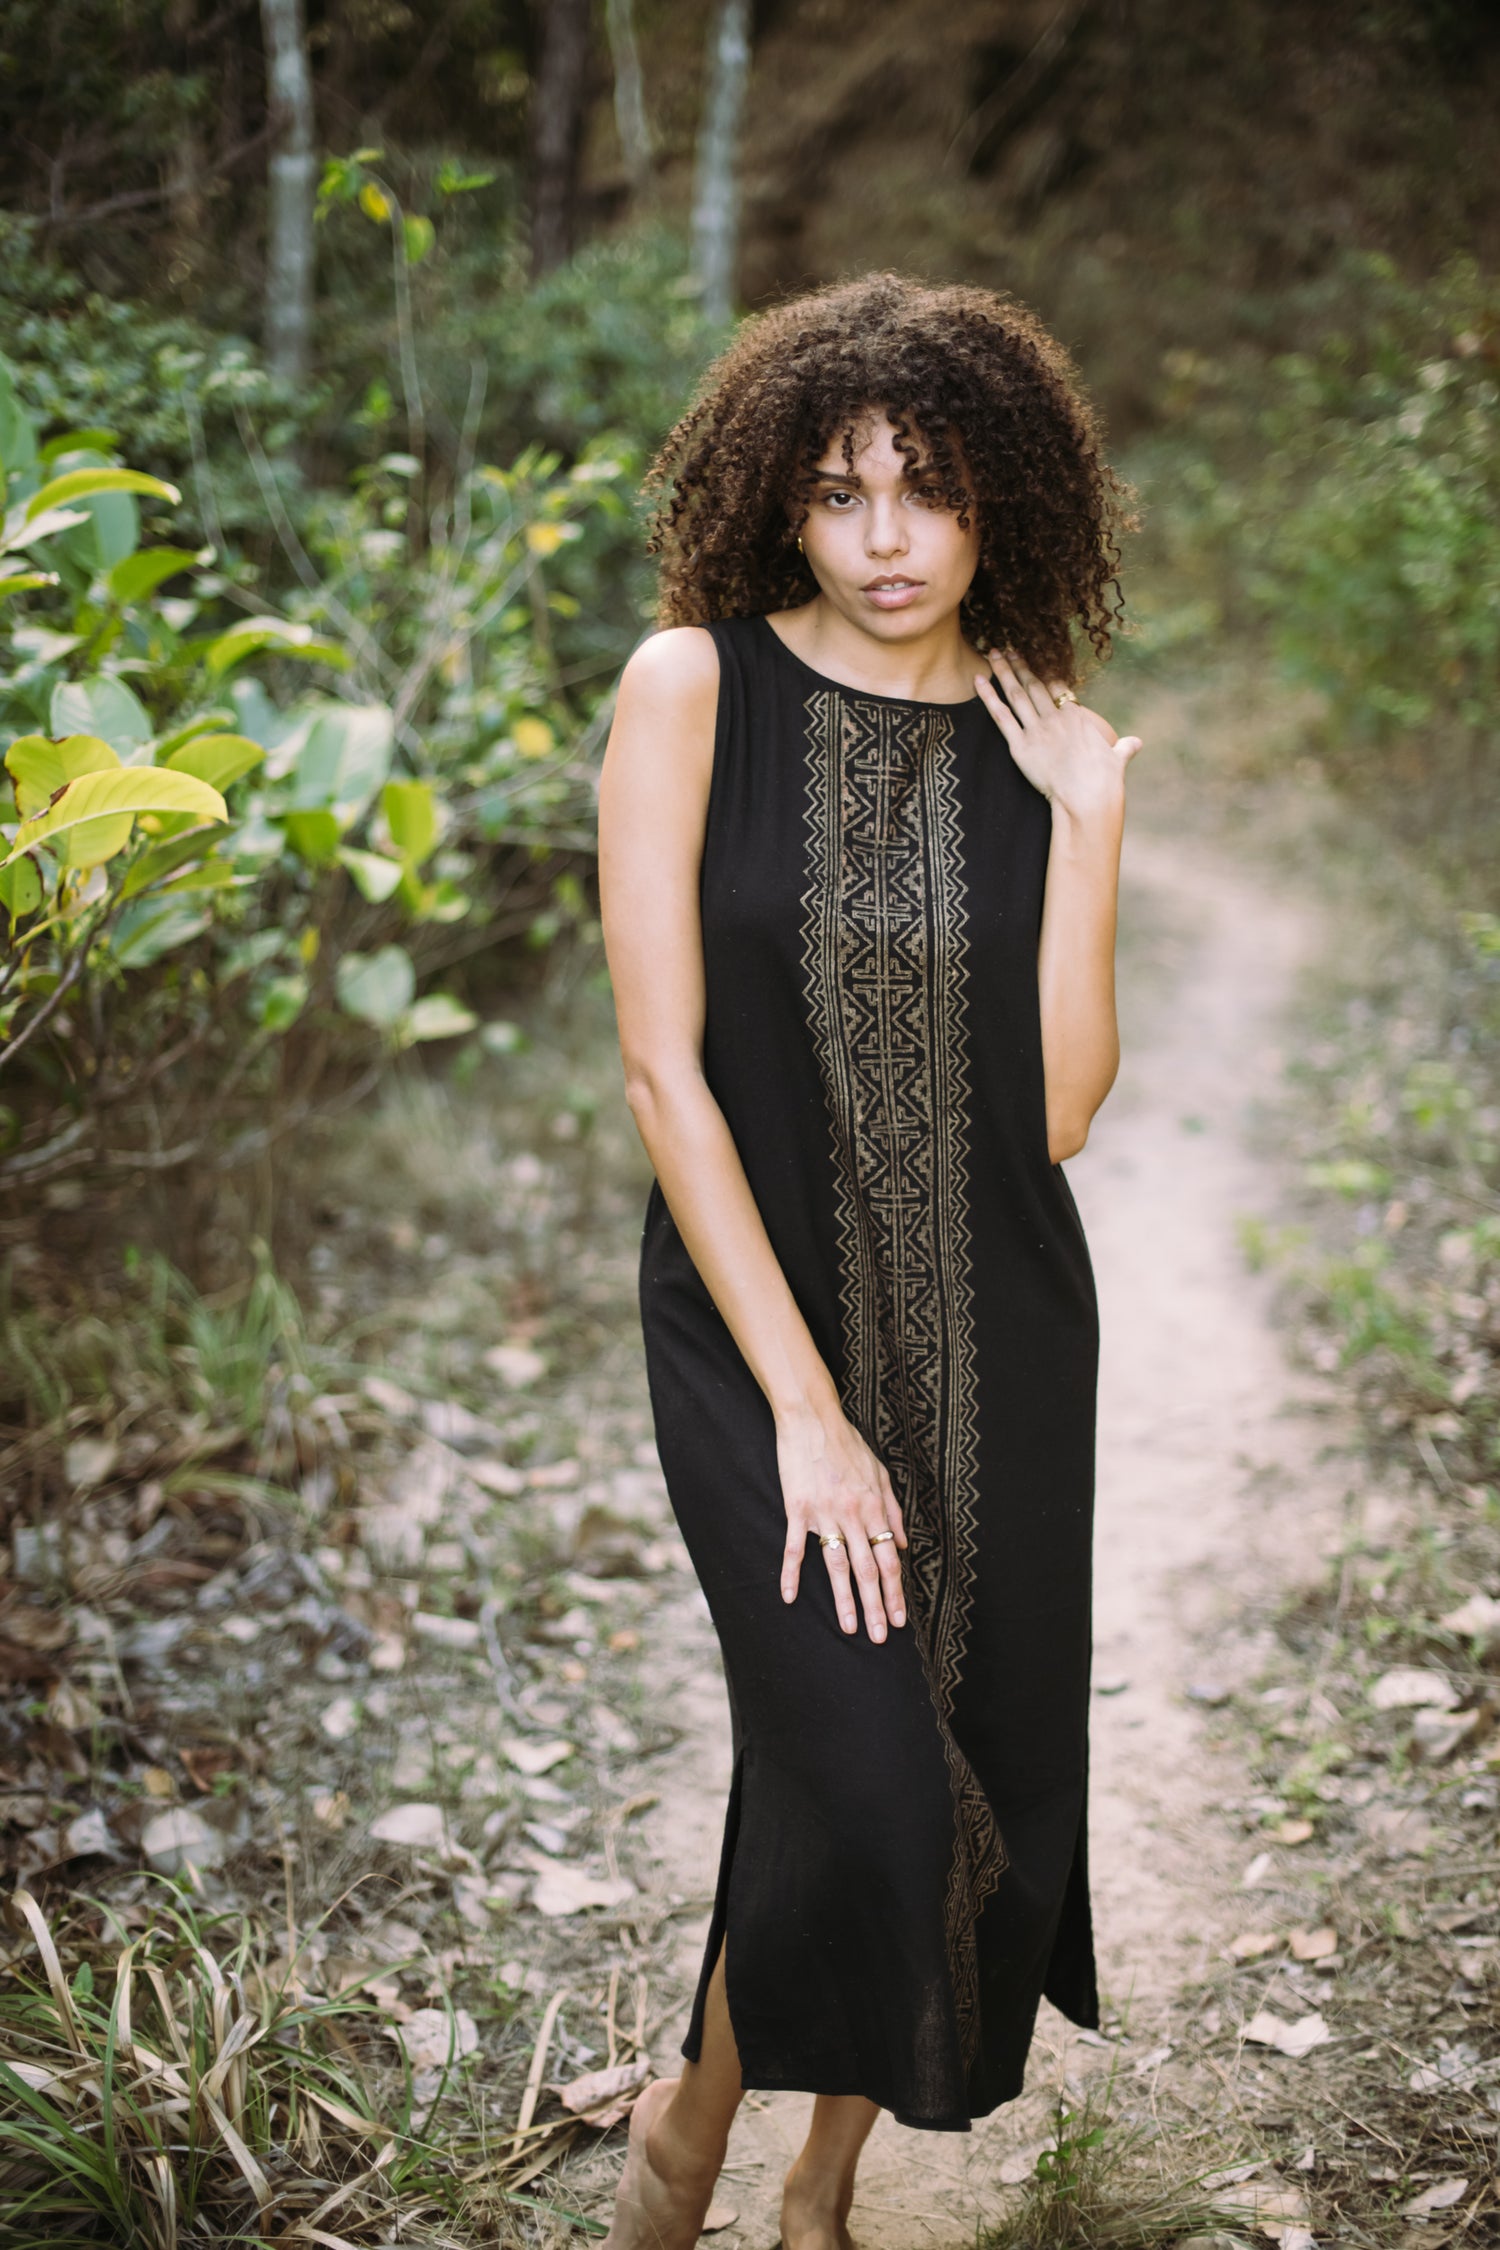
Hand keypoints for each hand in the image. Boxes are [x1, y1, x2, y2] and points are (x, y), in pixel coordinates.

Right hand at [776, 1403, 907, 1641]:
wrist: (812, 1418)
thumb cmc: (847, 1444)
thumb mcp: (880, 1473)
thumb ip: (894, 1510)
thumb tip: (904, 1543)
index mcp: (874, 1507)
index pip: (889, 1559)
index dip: (896, 1592)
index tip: (900, 1619)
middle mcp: (853, 1514)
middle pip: (868, 1570)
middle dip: (876, 1606)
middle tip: (880, 1637)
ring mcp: (824, 1513)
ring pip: (837, 1565)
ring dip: (844, 1600)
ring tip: (850, 1628)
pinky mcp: (798, 1509)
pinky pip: (795, 1548)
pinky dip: (791, 1574)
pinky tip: (789, 1597)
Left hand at [975, 651, 1140, 820]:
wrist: (1087, 795)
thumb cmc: (1104, 780)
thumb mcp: (1116, 759)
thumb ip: (1124, 748)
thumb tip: (1137, 743)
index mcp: (1076, 717)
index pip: (1057, 687)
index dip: (1043, 672)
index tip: (1034, 660)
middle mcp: (1055, 717)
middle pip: (1033, 684)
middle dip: (1019, 665)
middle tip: (1007, 648)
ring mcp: (1036, 730)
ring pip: (1016, 694)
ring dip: (1003, 671)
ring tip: (993, 653)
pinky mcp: (1020, 746)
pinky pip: (1000, 716)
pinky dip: (988, 697)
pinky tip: (979, 679)